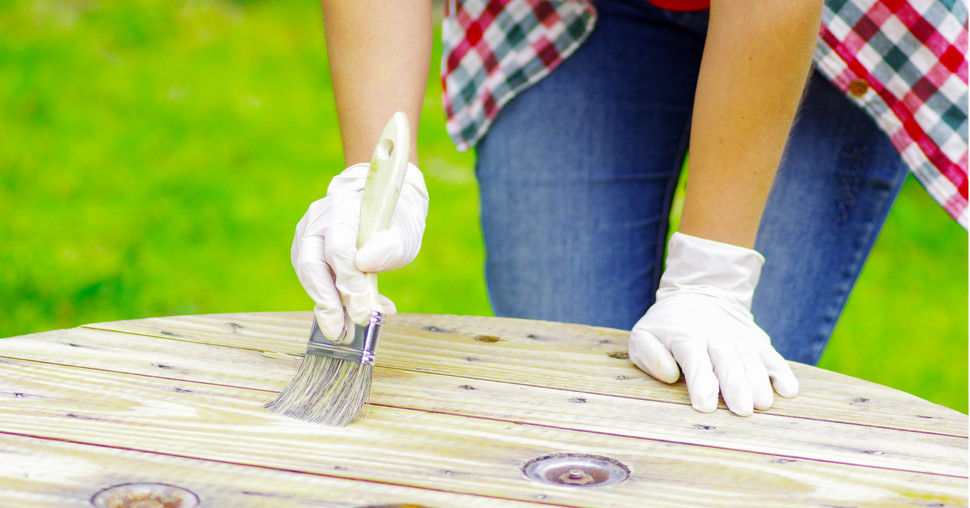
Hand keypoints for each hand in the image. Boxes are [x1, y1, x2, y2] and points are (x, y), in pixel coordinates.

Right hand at [292, 162, 428, 339]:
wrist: (383, 210)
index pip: (339, 249)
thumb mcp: (404, 233)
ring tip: (343, 329)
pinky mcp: (306, 251)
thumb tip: (364, 263)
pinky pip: (312, 278)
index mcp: (343, 208)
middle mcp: (318, 219)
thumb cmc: (394, 222)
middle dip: (326, 301)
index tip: (362, 311)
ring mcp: (308, 235)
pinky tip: (345, 315)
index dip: (349, 282)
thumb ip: (389, 247)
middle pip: (311, 263)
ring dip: (325, 304)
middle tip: (339, 331)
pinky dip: (327, 300)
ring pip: (307, 273)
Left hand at [628, 232, 797, 415]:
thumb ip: (649, 354)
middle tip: (741, 410)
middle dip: (735, 386)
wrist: (697, 294)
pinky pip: (771, 356)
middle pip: (727, 361)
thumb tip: (669, 375)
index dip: (700, 383)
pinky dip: (781, 372)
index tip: (705, 407)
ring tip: (763, 404)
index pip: (694, 359)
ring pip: (751, 359)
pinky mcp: (756, 340)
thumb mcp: (644, 334)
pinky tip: (788, 390)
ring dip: (759, 382)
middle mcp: (715, 334)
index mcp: (685, 335)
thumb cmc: (666, 327)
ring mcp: (738, 336)